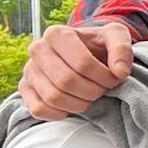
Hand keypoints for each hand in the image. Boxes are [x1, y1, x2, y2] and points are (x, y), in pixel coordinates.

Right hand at [19, 23, 133, 119]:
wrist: (86, 53)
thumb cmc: (100, 45)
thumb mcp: (116, 37)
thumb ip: (122, 49)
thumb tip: (120, 71)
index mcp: (57, 34)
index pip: (82, 64)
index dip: (104, 77)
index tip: (115, 78)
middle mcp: (37, 49)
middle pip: (67, 81)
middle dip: (93, 91)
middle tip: (103, 90)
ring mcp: (29, 70)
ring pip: (53, 97)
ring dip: (80, 104)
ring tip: (91, 96)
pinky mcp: (25, 88)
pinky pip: (38, 109)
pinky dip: (60, 113)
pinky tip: (74, 105)